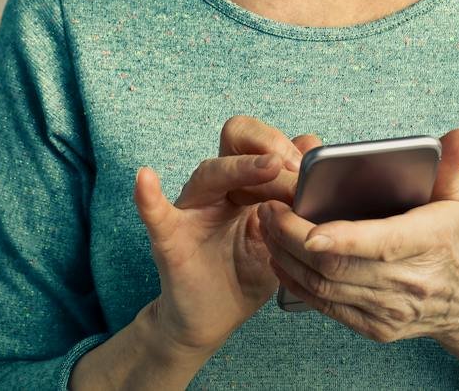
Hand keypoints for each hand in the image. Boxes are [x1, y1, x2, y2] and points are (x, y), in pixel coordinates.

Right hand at [133, 115, 323, 357]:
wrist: (212, 319)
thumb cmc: (245, 273)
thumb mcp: (280, 234)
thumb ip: (293, 196)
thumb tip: (313, 146)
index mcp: (245, 183)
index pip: (261, 143)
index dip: (286, 149)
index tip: (309, 169)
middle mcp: (217, 187)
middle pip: (234, 138)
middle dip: (266, 145)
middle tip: (292, 168)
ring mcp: (192, 210)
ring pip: (210, 173)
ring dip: (242, 168)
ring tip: (269, 167)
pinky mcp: (171, 240)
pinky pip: (156, 214)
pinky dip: (149, 196)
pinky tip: (145, 179)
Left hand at [259, 127, 458, 344]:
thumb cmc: (458, 238)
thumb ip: (452, 162)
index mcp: (428, 243)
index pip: (378, 243)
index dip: (338, 237)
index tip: (301, 223)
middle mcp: (408, 283)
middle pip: (337, 267)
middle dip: (292, 238)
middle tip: (267, 208)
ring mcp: (389, 311)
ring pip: (325, 288)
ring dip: (287, 257)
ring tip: (266, 227)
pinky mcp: (375, 328)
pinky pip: (326, 307)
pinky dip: (297, 283)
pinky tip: (280, 259)